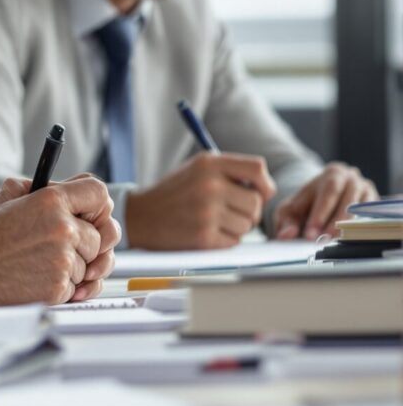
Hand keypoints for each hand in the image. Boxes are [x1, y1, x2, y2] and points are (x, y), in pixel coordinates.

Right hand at [0, 176, 116, 304]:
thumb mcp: (11, 195)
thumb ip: (48, 187)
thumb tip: (79, 191)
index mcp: (51, 200)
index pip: (99, 194)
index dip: (97, 206)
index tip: (89, 216)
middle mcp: (62, 228)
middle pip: (103, 236)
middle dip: (86, 243)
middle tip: (64, 245)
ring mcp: (62, 260)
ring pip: (92, 265)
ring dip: (74, 267)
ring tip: (43, 262)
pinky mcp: (58, 287)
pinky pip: (81, 288)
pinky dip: (65, 287)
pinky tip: (42, 278)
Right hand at [126, 153, 274, 249]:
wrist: (139, 217)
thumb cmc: (172, 194)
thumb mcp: (196, 170)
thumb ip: (228, 173)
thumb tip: (266, 189)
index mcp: (208, 164)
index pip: (257, 169)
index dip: (264, 184)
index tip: (260, 193)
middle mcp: (209, 185)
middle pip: (256, 202)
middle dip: (249, 212)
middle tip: (230, 213)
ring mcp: (207, 211)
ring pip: (248, 225)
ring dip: (236, 228)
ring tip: (213, 222)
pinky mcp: (204, 236)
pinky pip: (234, 241)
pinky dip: (224, 241)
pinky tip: (205, 233)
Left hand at [273, 163, 377, 239]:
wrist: (325, 199)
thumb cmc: (307, 204)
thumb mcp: (292, 209)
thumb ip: (287, 221)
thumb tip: (286, 235)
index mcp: (332, 174)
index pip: (327, 192)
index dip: (319, 214)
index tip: (310, 233)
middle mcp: (353, 179)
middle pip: (346, 200)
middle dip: (334, 222)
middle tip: (323, 239)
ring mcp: (367, 192)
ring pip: (361, 210)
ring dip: (347, 227)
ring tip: (334, 242)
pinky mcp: (375, 205)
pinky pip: (371, 217)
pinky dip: (360, 229)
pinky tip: (349, 241)